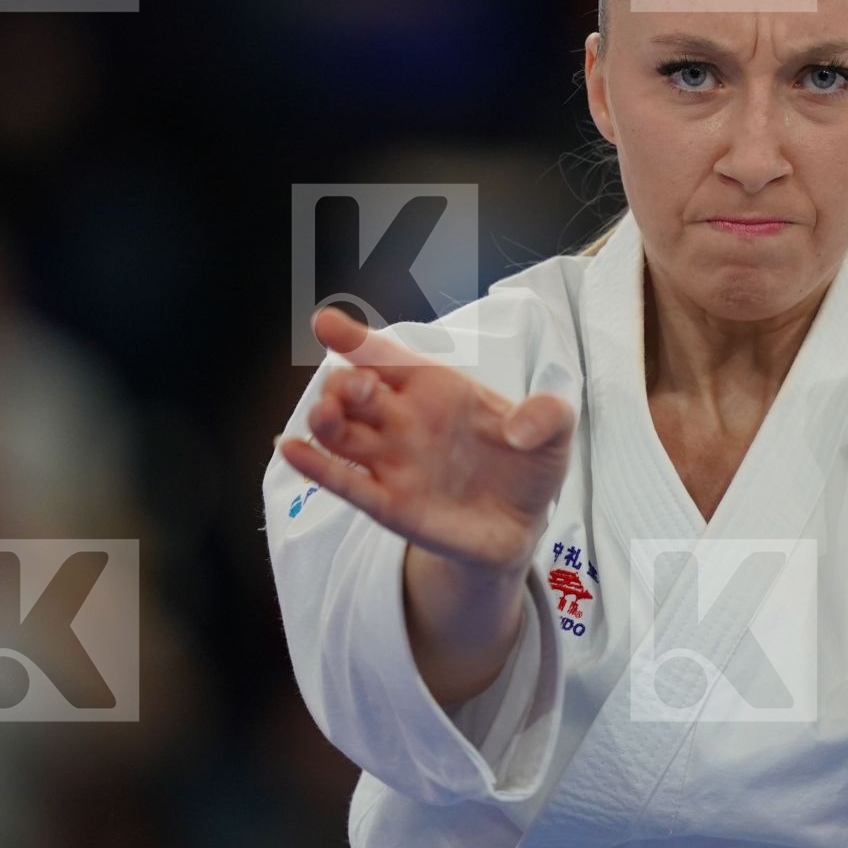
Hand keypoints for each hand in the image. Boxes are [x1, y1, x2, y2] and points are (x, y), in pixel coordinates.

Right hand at [276, 307, 576, 575]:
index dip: (356, 338)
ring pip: (343, 434)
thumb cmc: (529, 464)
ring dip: (327, 421)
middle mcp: (404, 419)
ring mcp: (392, 461)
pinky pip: (346, 483)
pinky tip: (292, 450)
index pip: (389, 356)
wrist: (522, 525)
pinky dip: (318, 467)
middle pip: (357, 391)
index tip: (326, 323)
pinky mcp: (390, 504)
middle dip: (347, 383)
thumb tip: (522, 428)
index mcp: (437, 388)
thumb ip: (548, 415)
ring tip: (325, 415)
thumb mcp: (556, 433)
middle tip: (355, 386)